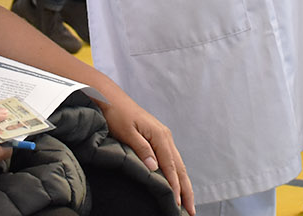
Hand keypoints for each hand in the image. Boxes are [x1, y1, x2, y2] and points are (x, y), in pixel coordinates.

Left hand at [100, 94, 194, 214]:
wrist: (111, 98)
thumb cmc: (117, 114)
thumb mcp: (127, 132)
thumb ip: (141, 149)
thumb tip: (154, 168)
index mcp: (160, 135)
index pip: (170, 166)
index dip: (175, 186)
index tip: (177, 204)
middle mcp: (165, 136)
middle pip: (180, 167)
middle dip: (186, 190)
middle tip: (191, 211)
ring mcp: (163, 137)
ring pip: (178, 164)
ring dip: (184, 184)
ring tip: (188, 203)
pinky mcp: (158, 139)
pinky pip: (172, 160)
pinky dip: (177, 175)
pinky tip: (177, 185)